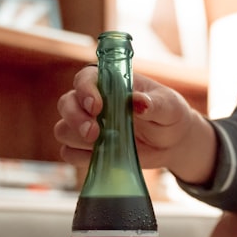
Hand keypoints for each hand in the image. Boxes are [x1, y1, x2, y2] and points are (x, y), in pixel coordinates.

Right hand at [53, 66, 217, 184]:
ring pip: (63, 129)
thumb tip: (136, 102)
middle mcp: (94, 102)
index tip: (96, 106)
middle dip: (75, 118)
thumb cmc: (170, 115)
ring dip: (76, 138)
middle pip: (66, 104)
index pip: (85, 79)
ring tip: (102, 144)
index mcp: (110, 83)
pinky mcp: (89, 150)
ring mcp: (89, 126)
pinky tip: (101, 156)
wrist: (173, 142)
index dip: (85, 90)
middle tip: (94, 132)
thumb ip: (154, 103)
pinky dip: (79, 157)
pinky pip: (69, 153)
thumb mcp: (169, 106)